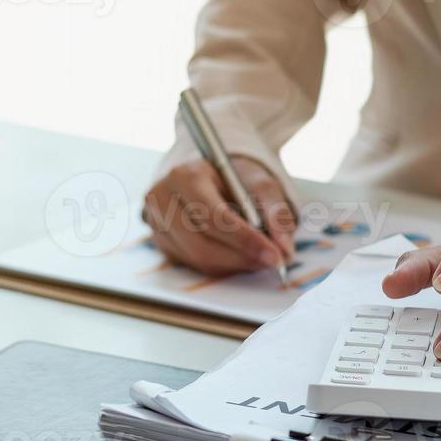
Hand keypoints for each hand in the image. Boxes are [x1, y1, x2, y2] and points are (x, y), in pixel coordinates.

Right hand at [144, 155, 295, 275]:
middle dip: (241, 257)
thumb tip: (283, 249)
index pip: (214, 216)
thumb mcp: (260, 182)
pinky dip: (222, 265)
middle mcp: (162, 200)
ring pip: (198, 259)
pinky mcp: (161, 242)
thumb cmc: (234, 177)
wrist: (209, 175)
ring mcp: (157, 223)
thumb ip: (276, 212)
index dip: (245, 239)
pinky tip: (238, 253)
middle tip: (272, 261)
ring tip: (259, 256)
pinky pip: (193, 264)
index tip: (274, 255)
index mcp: (184, 176)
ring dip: (234, 264)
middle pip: (202, 245)